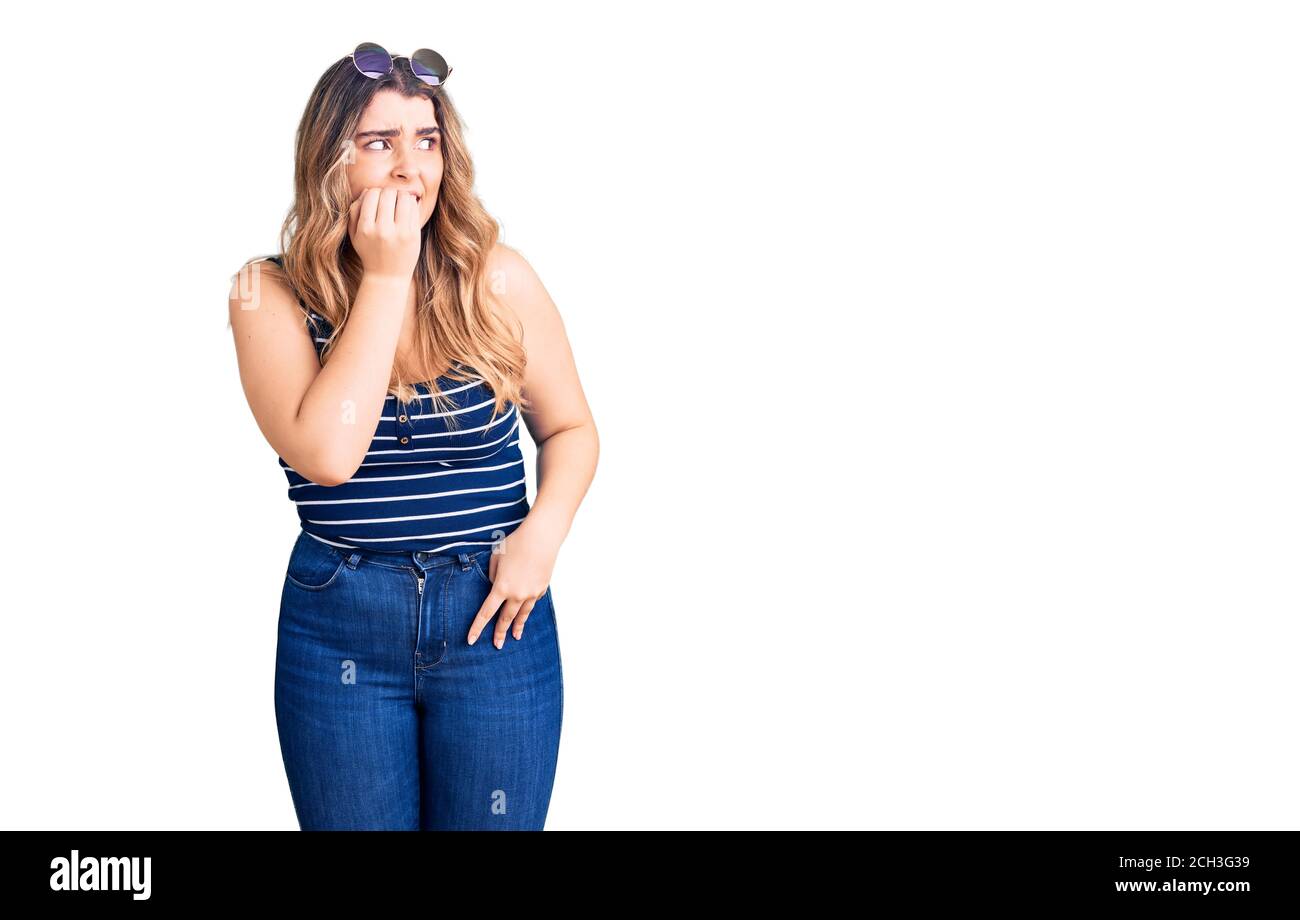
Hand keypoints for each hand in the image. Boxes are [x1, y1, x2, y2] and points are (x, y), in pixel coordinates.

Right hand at [347, 187, 421, 281]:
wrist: (387, 277)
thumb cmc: (369, 252)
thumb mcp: (355, 235)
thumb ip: (354, 212)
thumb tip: (368, 191)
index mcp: (366, 229)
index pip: (371, 194)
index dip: (375, 193)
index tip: (377, 199)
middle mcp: (382, 230)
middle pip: (387, 193)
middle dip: (388, 193)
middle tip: (389, 199)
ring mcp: (400, 233)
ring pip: (403, 197)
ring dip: (401, 195)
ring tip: (399, 202)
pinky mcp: (413, 235)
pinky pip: (413, 208)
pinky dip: (410, 204)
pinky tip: (406, 209)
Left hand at [466, 522, 559, 647]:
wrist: (542, 537)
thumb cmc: (516, 543)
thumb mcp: (496, 558)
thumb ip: (492, 575)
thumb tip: (496, 585)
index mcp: (501, 588)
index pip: (486, 613)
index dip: (477, 628)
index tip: (471, 640)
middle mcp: (517, 595)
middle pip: (506, 619)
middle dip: (500, 633)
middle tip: (497, 645)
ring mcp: (532, 593)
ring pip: (523, 615)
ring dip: (518, 627)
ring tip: (516, 637)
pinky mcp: (542, 588)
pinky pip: (532, 601)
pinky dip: (528, 606)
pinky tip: (527, 609)